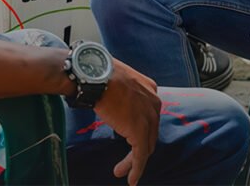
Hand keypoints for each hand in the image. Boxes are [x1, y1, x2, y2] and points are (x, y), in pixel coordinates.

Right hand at [94, 60, 160, 185]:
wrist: (95, 76)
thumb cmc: (99, 74)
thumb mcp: (117, 80)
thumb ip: (123, 92)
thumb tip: (113, 100)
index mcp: (150, 89)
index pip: (149, 115)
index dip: (141, 129)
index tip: (130, 138)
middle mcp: (154, 103)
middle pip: (150, 132)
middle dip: (139, 147)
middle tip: (127, 161)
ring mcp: (148, 117)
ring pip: (145, 146)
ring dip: (134, 162)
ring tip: (121, 172)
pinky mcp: (139, 131)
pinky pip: (140, 155)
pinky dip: (136, 168)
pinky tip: (131, 179)